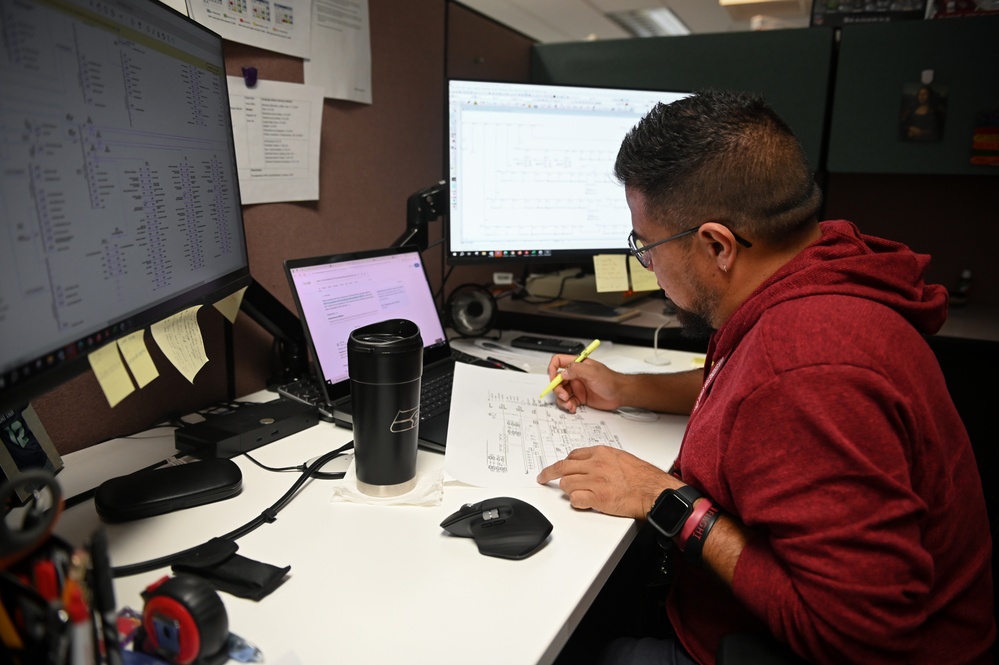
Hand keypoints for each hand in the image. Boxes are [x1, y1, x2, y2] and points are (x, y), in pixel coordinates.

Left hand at [536, 445, 674, 518]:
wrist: (654, 491)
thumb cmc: (643, 477)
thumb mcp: (621, 458)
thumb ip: (602, 459)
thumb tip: (588, 463)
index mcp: (601, 452)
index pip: (572, 455)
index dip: (564, 463)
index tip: (559, 467)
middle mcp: (595, 464)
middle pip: (562, 467)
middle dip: (548, 473)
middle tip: (542, 477)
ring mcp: (595, 481)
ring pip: (566, 484)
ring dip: (568, 490)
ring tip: (580, 493)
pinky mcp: (597, 498)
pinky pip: (574, 499)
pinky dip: (576, 502)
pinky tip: (584, 502)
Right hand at [546, 354, 623, 413]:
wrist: (620, 394)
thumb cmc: (611, 380)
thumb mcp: (593, 372)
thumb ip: (577, 370)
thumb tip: (563, 373)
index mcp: (577, 365)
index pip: (558, 362)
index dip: (553, 369)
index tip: (553, 379)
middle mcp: (575, 375)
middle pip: (557, 380)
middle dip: (557, 389)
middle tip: (564, 396)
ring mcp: (577, 386)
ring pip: (561, 392)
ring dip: (562, 400)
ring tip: (569, 404)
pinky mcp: (580, 397)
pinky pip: (568, 401)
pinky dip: (568, 405)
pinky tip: (573, 407)